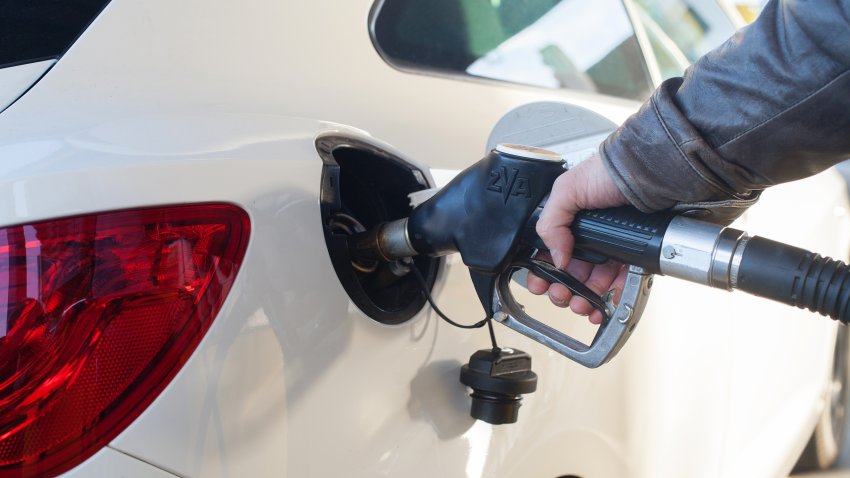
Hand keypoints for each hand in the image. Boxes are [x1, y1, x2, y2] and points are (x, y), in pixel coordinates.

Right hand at [527, 154, 628, 323]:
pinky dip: (610, 297)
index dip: (541, 272)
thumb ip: (551, 223)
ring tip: (582, 305)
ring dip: (582, 299)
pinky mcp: (630, 256)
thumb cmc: (610, 172)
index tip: (540, 284)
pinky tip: (604, 304)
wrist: (649, 173)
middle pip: (568, 274)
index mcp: (566, 222)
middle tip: (561, 295)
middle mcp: (586, 236)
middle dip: (561, 290)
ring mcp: (608, 247)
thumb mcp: (567, 189)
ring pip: (591, 283)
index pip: (547, 254)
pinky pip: (619, 283)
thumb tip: (556, 257)